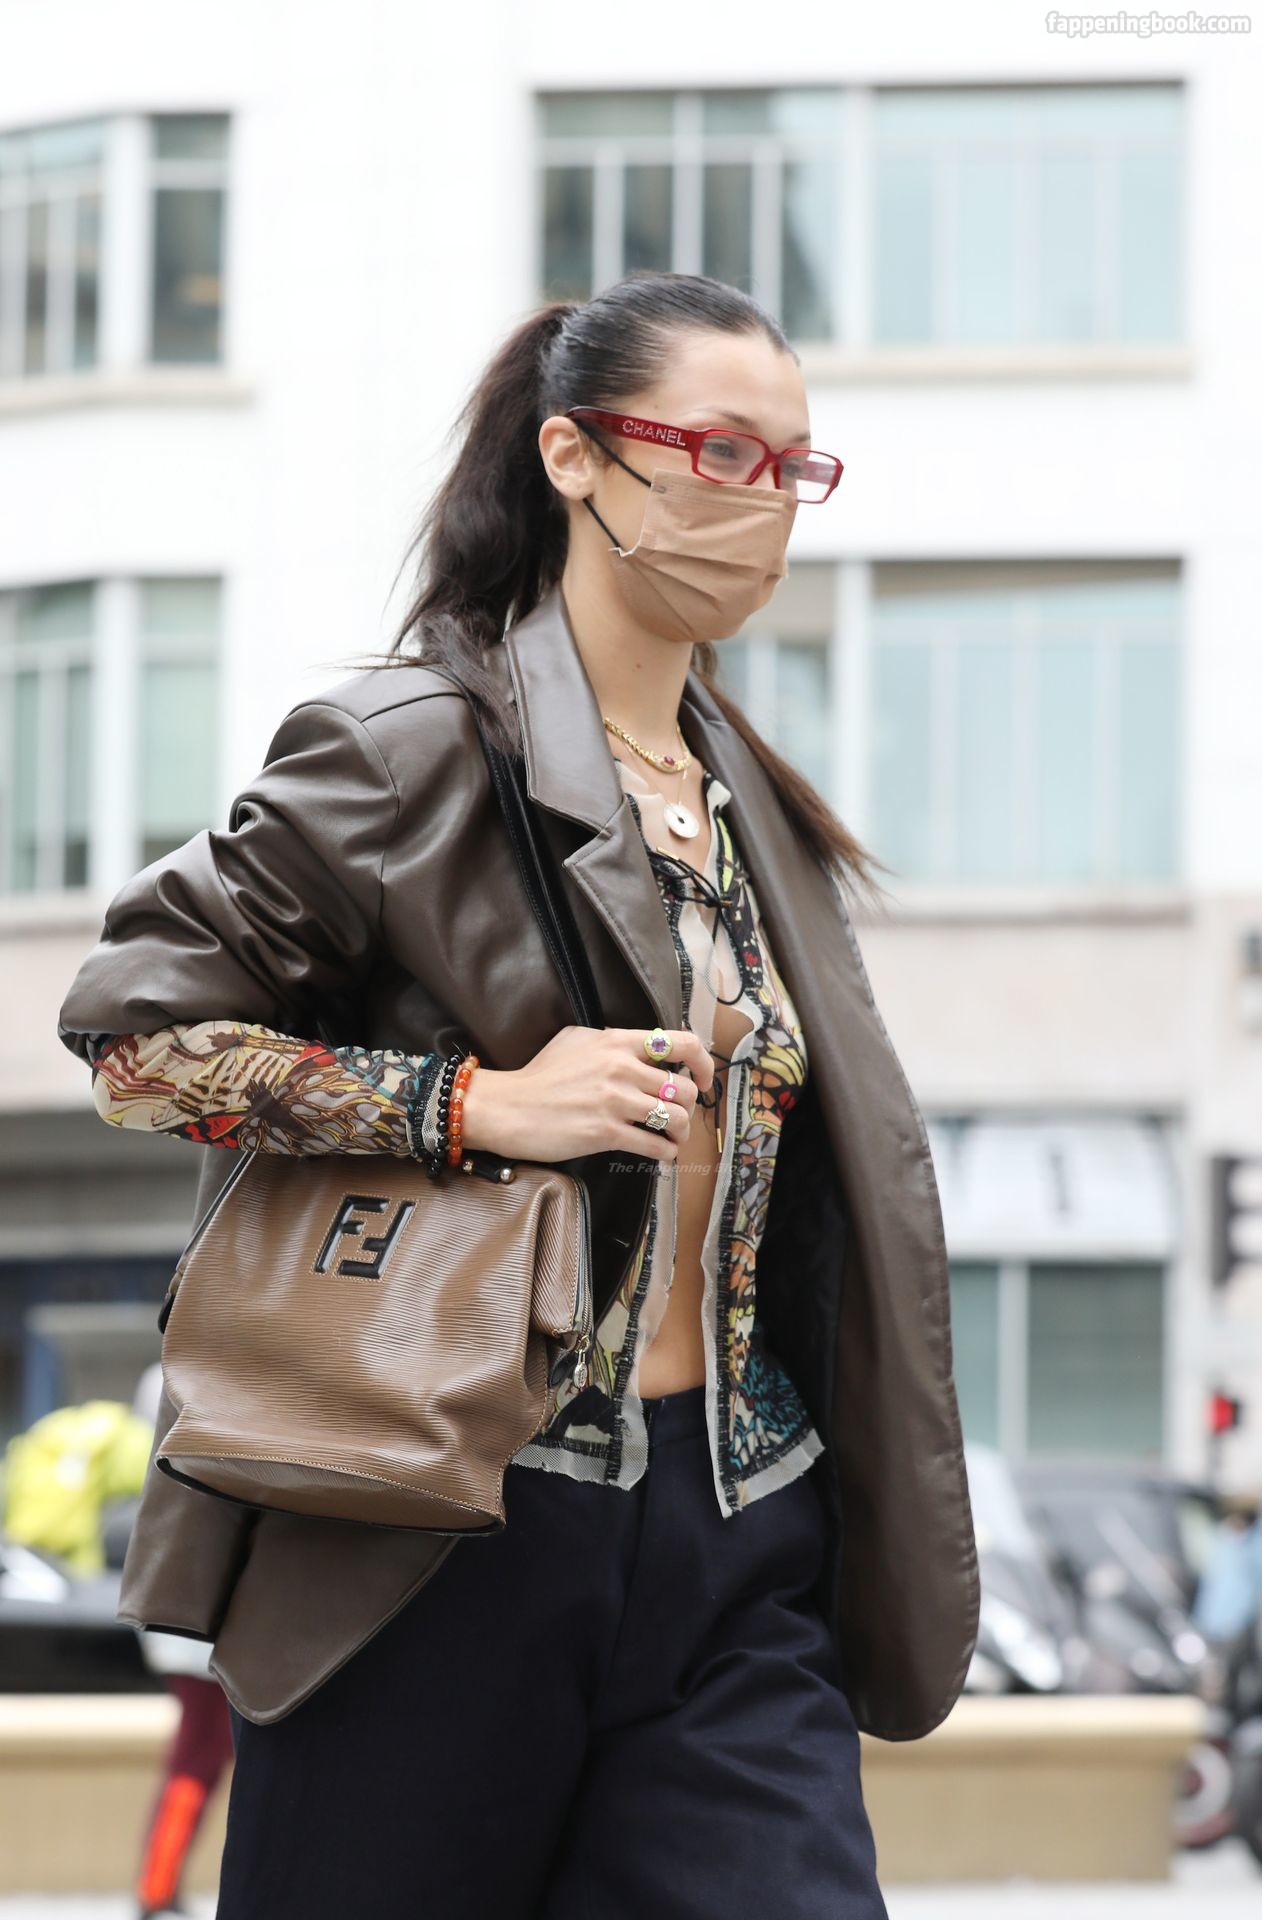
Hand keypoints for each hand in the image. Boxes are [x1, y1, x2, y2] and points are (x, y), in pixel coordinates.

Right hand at [459, 1025, 714, 1164]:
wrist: (507, 1108)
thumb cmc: (539, 1077)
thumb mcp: (575, 1040)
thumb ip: (610, 1041)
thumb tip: (638, 1048)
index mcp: (617, 1042)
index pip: (682, 1043)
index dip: (703, 1063)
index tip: (704, 1079)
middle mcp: (621, 1067)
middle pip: (686, 1088)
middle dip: (690, 1108)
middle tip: (677, 1116)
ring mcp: (615, 1100)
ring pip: (677, 1118)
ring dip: (680, 1132)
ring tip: (671, 1137)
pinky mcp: (606, 1132)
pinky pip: (655, 1145)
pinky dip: (665, 1153)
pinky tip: (659, 1154)